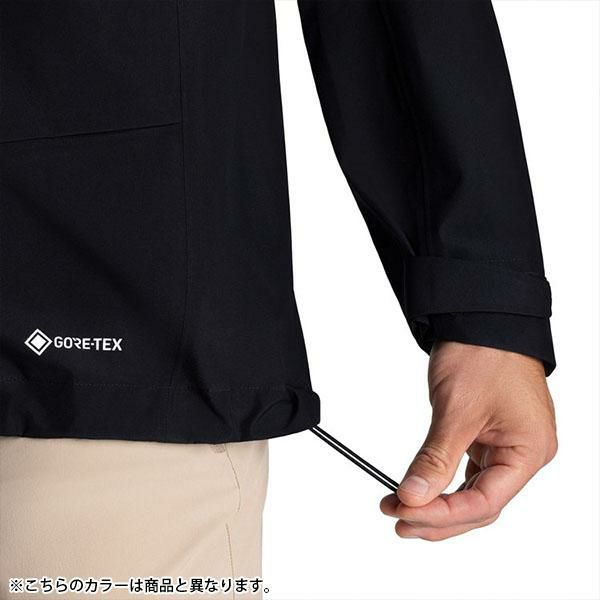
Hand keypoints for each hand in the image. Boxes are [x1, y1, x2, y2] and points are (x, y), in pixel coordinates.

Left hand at [380, 340, 556, 540]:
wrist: (480, 317)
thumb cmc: (483, 353)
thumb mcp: (456, 410)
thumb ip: (436, 458)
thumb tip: (413, 496)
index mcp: (529, 450)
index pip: (486, 501)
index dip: (444, 514)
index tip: (406, 513)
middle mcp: (523, 453)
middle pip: (480, 504)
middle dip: (437, 515)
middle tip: (398, 519)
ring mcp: (506, 444)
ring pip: (472, 490)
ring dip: (437, 502)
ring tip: (400, 508)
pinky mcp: (489, 435)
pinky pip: (468, 470)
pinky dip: (443, 481)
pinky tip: (420, 489)